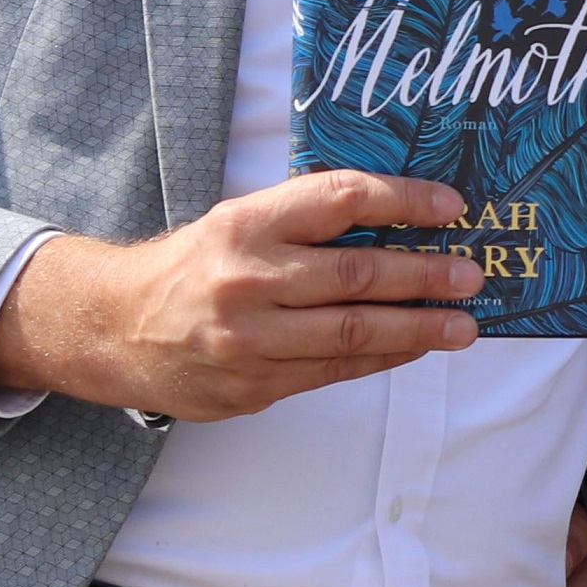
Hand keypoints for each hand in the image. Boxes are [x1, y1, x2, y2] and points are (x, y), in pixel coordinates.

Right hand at [0, 171, 488, 418]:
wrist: (116, 329)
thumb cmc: (197, 265)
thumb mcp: (240, 221)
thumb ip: (307, 219)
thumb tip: (403, 220)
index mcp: (247, 225)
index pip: (341, 200)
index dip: (404, 201)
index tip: (452, 207)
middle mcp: (247, 280)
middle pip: (357, 274)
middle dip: (425, 276)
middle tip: (470, 275)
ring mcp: (249, 340)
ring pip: (352, 333)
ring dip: (418, 328)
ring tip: (462, 325)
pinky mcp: (252, 386)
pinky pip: (333, 371)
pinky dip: (381, 359)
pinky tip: (413, 347)